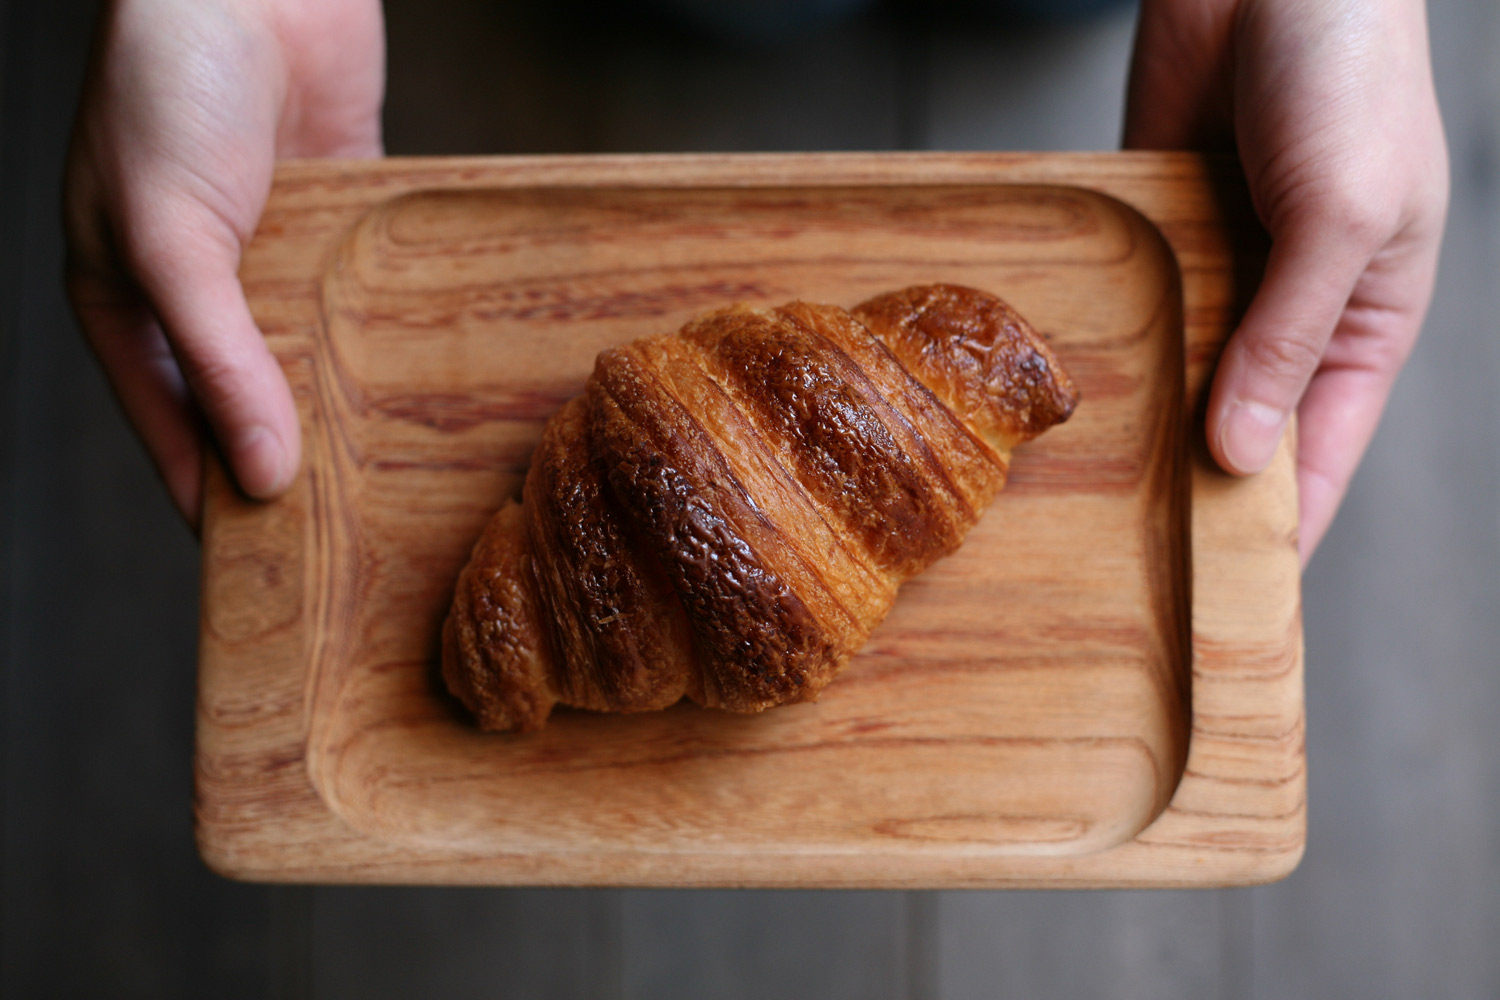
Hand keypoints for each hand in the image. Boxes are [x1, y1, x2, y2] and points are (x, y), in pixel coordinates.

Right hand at [65, 0, 384, 527]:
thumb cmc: (172, 87)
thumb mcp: (168, 234)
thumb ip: (217, 355)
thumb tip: (260, 475)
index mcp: (133, 308)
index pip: (177, 436)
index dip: (220, 505)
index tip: (279, 577)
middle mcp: (208, 296)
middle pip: (254, 411)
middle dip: (298, 473)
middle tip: (363, 546)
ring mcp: (279, 263)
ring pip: (318, 364)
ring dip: (354, 415)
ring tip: (412, 487)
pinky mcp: (341, 227)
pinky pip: (364, 304)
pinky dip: (389, 344)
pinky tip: (433, 391)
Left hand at [1124, 0, 1447, 563]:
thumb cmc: (1348, 74)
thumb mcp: (1343, 215)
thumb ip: (1290, 337)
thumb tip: (1240, 454)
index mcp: (1360, 325)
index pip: (1316, 461)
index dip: (1276, 533)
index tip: (1223, 606)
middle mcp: (1284, 315)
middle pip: (1235, 433)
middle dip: (1191, 494)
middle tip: (1127, 567)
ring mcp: (1216, 279)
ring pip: (1174, 381)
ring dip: (1136, 429)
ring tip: (1076, 503)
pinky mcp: (1156, 239)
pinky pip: (1129, 312)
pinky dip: (1104, 352)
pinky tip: (1056, 401)